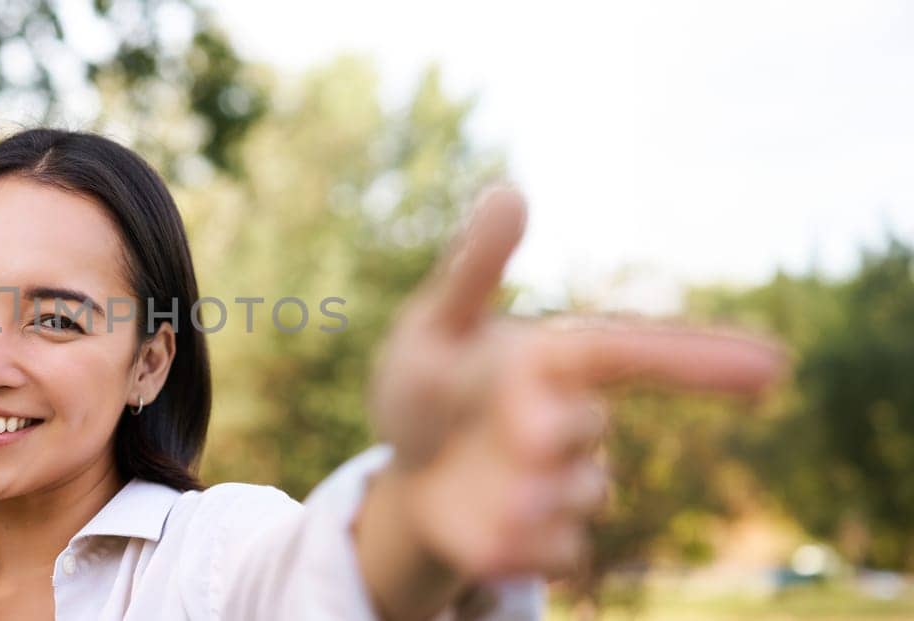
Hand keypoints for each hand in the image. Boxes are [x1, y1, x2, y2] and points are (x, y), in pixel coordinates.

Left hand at [368, 187, 785, 578]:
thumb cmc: (426, 382)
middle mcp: (572, 420)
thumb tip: (510, 191)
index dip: (706, 357)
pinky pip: (558, 553)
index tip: (774, 366)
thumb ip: (473, 269)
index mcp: (556, 360)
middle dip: (559, 429)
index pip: (639, 352)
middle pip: (588, 427)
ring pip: (579, 495)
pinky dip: (521, 549)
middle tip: (521, 432)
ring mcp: (565, 482)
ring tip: (486, 493)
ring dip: (532, 497)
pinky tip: (482, 532)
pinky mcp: (546, 540)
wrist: (406, 466)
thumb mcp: (435, 324)